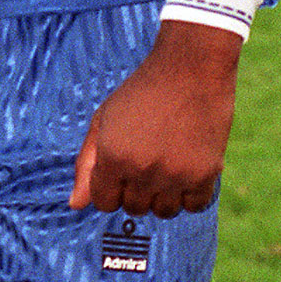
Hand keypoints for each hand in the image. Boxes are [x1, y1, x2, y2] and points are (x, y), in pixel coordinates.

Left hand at [70, 20, 241, 218]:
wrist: (189, 70)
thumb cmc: (140, 94)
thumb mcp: (103, 120)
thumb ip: (86, 163)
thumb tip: (75, 205)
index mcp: (112, 157)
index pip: (104, 202)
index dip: (110, 187)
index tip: (120, 166)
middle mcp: (142, 171)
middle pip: (133, 209)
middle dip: (134, 189)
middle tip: (144, 157)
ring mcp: (175, 175)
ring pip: (163, 212)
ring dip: (162, 196)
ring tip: (164, 164)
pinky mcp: (205, 174)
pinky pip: (193, 206)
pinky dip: (189, 194)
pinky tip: (185, 167)